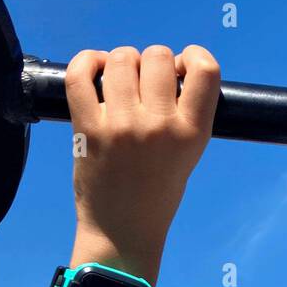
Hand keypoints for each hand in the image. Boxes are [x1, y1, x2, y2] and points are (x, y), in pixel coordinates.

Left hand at [66, 45, 220, 279]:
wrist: (123, 230)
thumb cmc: (158, 192)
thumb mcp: (189, 154)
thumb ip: (185, 113)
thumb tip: (168, 68)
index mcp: (192, 133)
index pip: (205, 68)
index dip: (192, 57)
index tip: (180, 71)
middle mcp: (160, 126)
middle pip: (158, 56)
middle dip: (152, 62)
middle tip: (144, 84)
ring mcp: (123, 126)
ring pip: (122, 59)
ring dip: (121, 62)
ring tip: (119, 81)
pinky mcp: (89, 129)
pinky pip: (81, 74)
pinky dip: (87, 61)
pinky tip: (95, 69)